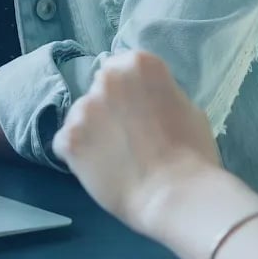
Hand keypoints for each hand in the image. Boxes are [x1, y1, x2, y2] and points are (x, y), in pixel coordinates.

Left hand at [53, 50, 221, 237]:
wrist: (174, 194)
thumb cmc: (192, 152)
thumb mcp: (187, 108)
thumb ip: (159, 96)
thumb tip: (147, 103)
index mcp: (139, 64)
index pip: (124, 69)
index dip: (132, 94)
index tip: (141, 113)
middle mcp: (107, 78)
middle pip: (101, 90)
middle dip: (110, 109)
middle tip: (127, 137)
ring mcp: (84, 108)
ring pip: (81, 117)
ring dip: (92, 132)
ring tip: (112, 158)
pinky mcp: (68, 138)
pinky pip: (65, 144)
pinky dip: (77, 156)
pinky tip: (97, 170)